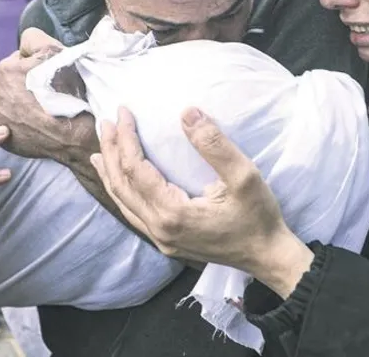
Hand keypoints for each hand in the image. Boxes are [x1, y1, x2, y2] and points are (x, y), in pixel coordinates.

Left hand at [0, 28, 97, 164]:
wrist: (76, 131)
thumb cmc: (68, 89)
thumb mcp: (54, 50)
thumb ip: (33, 38)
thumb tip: (24, 46)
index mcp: (5, 69)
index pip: (18, 61)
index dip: (35, 67)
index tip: (49, 76)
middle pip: (11, 83)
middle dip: (25, 86)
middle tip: (47, 94)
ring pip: (6, 103)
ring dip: (18, 104)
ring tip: (40, 112)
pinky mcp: (3, 138)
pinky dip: (9, 123)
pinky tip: (25, 124)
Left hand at [90, 107, 313, 297]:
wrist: (268, 257)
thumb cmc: (258, 217)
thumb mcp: (244, 176)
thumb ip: (214, 145)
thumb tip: (187, 112)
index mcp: (172, 213)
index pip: (135, 169)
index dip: (126, 138)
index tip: (123, 112)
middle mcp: (159, 229)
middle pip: (122, 185)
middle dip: (111, 151)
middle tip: (105, 122)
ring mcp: (161, 239)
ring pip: (124, 202)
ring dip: (111, 172)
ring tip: (100, 149)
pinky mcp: (167, 242)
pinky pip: (134, 213)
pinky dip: (122, 192)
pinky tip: (119, 182)